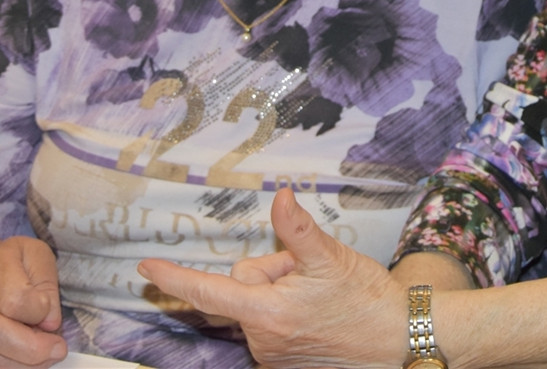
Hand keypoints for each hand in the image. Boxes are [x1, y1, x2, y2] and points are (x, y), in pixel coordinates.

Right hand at [0, 236, 66, 368]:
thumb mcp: (38, 258)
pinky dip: (9, 366)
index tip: (50, 313)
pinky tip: (21, 355)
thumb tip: (49, 324)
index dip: (40, 312)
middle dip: (33, 349)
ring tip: (43, 355)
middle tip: (57, 349)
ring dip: (23, 363)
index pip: (15, 300)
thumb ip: (48, 288)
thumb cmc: (14, 265)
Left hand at [138, 188, 403, 368]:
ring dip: (283, 295)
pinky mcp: (287, 366)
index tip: (145, 268)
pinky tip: (321, 315)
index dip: (174, 277)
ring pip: (261, 307)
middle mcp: (263, 342)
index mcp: (268, 314)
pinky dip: (290, 314)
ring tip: (322, 297)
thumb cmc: (368, 302)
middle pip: (246, 289)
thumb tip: (280, 195)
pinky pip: (273, 327)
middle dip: (273, 273)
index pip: (209, 291)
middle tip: (311, 274)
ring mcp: (274, 357)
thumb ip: (298, 229)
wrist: (402, 344)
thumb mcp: (332, 258)